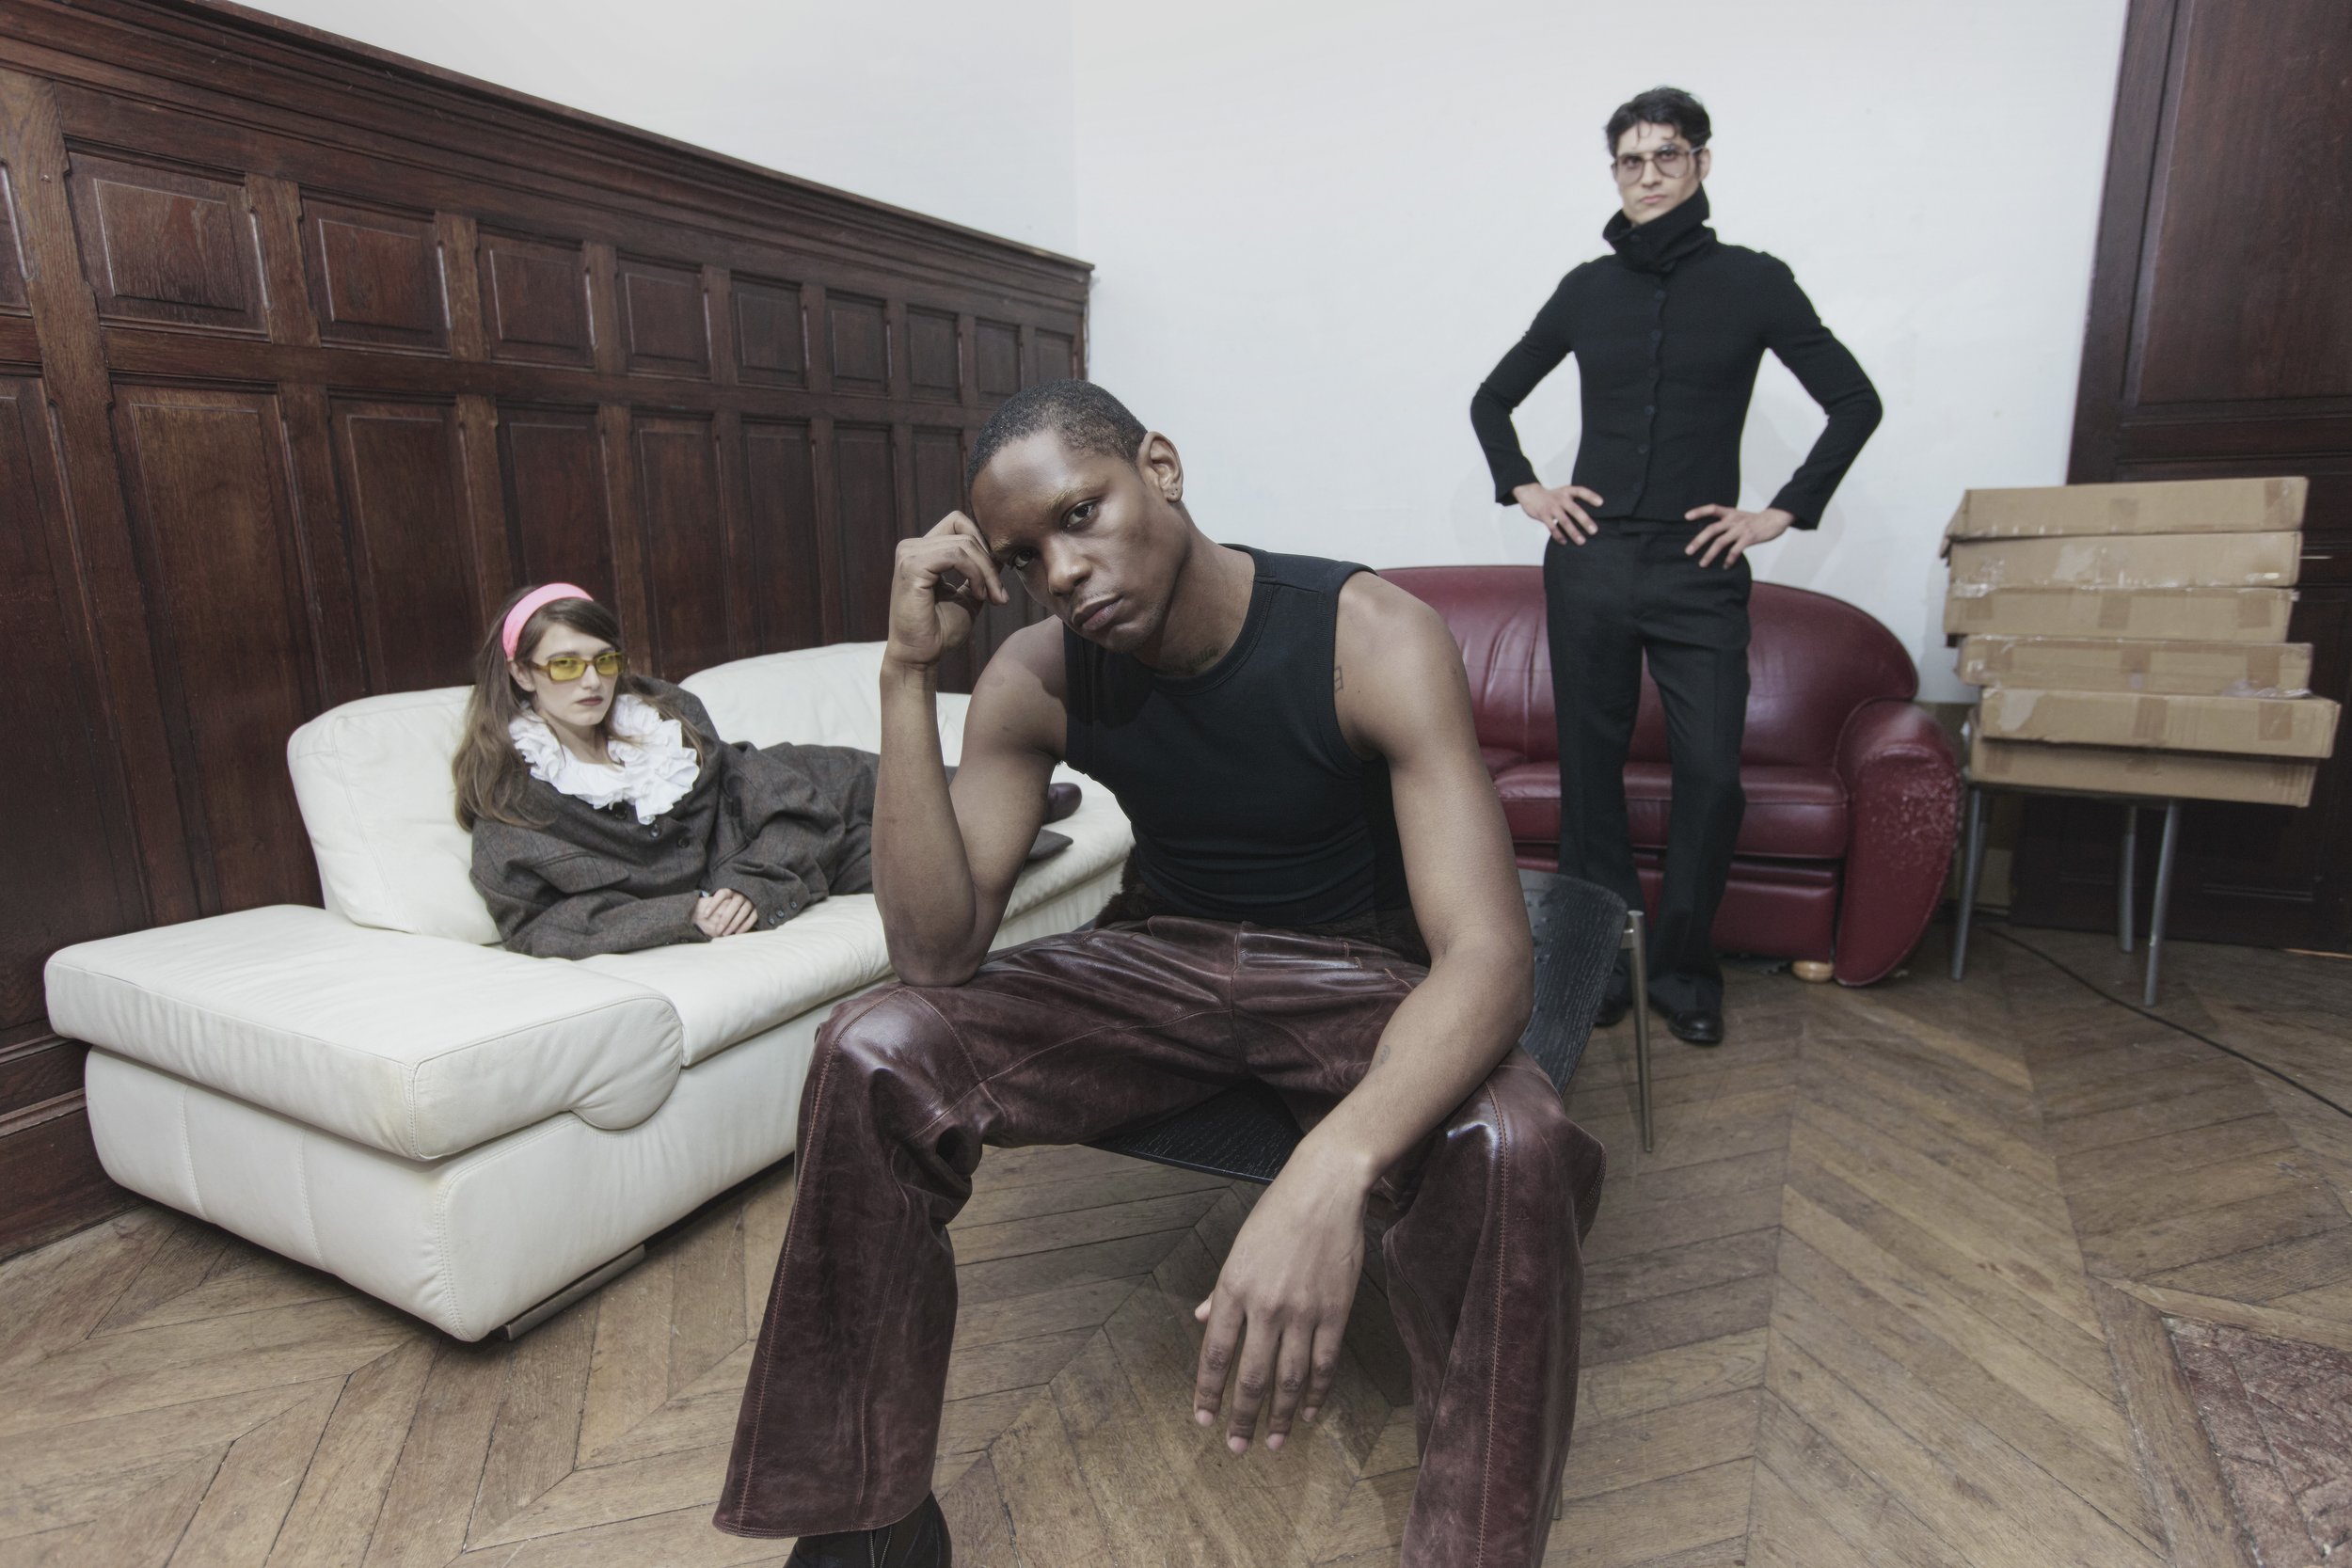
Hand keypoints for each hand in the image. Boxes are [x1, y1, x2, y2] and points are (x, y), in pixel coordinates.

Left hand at [693, 889, 757, 938]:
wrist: (751, 891)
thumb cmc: (730, 899)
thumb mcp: (723, 896)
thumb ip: (711, 900)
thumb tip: (696, 905)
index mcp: (731, 890)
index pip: (721, 894)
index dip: (713, 904)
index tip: (704, 915)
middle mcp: (741, 894)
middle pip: (732, 906)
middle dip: (724, 919)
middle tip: (718, 930)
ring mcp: (750, 901)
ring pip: (743, 912)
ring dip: (734, 924)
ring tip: (725, 933)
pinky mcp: (757, 908)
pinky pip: (752, 917)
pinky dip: (745, 926)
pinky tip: (737, 933)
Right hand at [885, 511, 1007, 670]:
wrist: (920, 657)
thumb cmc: (940, 631)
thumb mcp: (969, 595)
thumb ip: (980, 572)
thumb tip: (1000, 552)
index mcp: (922, 551)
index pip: (959, 523)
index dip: (984, 544)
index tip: (996, 579)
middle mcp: (911, 547)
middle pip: (964, 529)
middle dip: (989, 560)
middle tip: (999, 594)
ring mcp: (909, 554)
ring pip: (964, 542)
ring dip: (985, 571)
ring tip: (991, 598)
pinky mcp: (912, 566)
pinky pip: (956, 554)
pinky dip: (975, 573)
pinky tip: (979, 595)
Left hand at [1192, 1146, 1367, 1451]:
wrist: (1324, 1190)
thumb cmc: (1276, 1215)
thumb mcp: (1238, 1249)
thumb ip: (1221, 1291)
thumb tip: (1202, 1318)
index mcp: (1234, 1289)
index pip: (1215, 1354)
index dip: (1207, 1392)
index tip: (1203, 1419)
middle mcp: (1265, 1307)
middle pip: (1250, 1377)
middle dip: (1242, 1418)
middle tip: (1236, 1448)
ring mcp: (1302, 1312)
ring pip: (1288, 1379)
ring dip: (1278, 1416)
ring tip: (1272, 1443)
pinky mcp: (1335, 1312)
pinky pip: (1323, 1364)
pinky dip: (1315, 1394)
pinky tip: (1307, 1414)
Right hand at [1513, 481, 1604, 544]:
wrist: (1530, 493)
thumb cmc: (1552, 496)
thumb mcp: (1564, 492)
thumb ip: (1575, 500)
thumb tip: (1591, 515)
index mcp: (1567, 491)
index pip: (1581, 491)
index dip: (1591, 496)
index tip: (1601, 503)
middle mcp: (1560, 499)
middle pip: (1574, 510)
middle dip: (1585, 521)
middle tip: (1594, 531)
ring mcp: (1551, 507)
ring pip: (1564, 521)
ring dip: (1573, 532)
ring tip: (1582, 541)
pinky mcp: (1543, 515)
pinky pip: (1552, 527)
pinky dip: (1558, 535)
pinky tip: (1564, 542)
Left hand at [1683, 504, 1794, 566]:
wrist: (1776, 519)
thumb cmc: (1755, 520)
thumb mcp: (1739, 516)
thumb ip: (1726, 522)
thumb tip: (1709, 533)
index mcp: (1730, 513)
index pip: (1712, 508)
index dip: (1699, 511)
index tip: (1686, 517)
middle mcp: (1733, 520)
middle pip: (1712, 529)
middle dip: (1698, 541)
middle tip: (1688, 551)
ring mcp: (1741, 529)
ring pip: (1721, 542)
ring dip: (1710, 554)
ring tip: (1702, 564)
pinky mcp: (1749, 538)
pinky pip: (1735, 550)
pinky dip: (1729, 559)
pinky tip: (1725, 566)